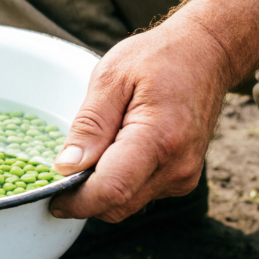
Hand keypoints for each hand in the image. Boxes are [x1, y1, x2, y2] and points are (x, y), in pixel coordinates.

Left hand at [49, 19, 230, 220]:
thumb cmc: (158, 58)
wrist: (206, 54)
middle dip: (85, 197)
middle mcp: (177, 166)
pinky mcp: (184, 177)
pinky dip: (120, 181)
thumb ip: (89, 125)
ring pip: (128, 203)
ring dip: (102, 189)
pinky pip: (141, 193)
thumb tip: (67, 166)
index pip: (111, 190)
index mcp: (158, 139)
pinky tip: (115, 150)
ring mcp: (184, 176)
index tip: (52, 198)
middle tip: (62, 171)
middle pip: (118, 205)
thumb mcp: (110, 77)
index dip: (77, 201)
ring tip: (94, 149)